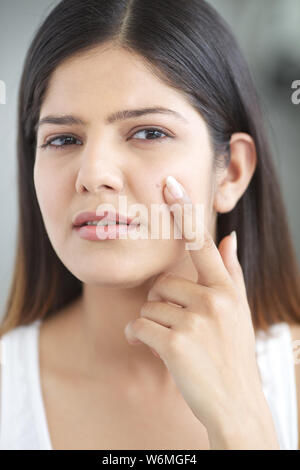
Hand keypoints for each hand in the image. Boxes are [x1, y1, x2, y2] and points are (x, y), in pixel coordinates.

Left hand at [124, 176, 278, 448]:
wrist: (235, 403)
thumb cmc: (233, 355)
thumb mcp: (238, 311)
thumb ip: (230, 272)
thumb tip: (228, 237)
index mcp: (227, 288)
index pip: (201, 242)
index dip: (185, 211)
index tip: (171, 184)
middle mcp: (213, 299)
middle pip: (163, 284)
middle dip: (163, 305)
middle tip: (179, 326)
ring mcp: (195, 321)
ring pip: (149, 306)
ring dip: (152, 324)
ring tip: (172, 342)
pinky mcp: (175, 343)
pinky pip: (138, 325)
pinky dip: (137, 336)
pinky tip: (150, 347)